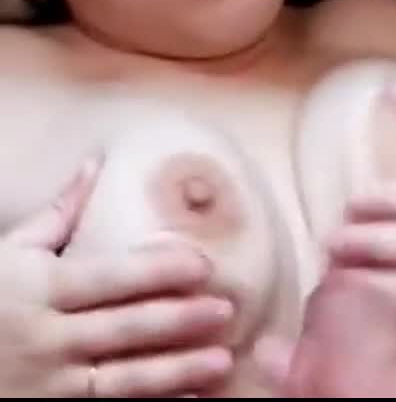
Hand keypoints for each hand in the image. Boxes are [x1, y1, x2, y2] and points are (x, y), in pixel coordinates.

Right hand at [0, 159, 234, 396]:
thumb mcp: (9, 252)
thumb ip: (58, 214)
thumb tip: (97, 163)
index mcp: (40, 289)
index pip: (109, 278)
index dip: (158, 272)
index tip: (203, 264)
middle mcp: (47, 339)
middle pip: (123, 330)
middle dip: (178, 321)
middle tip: (227, 310)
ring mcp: (47, 388)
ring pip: (121, 382)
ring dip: (175, 373)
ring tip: (222, 362)